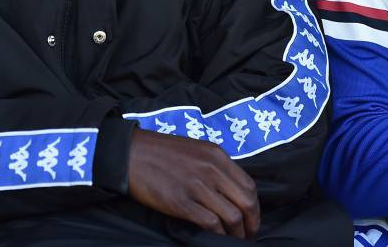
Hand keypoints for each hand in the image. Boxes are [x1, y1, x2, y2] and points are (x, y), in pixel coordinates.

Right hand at [127, 128, 260, 238]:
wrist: (131, 153)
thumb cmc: (162, 152)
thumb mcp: (197, 150)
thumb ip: (215, 167)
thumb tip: (230, 189)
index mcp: (217, 156)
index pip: (249, 186)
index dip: (255, 207)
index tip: (253, 219)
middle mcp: (211, 170)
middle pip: (245, 202)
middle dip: (251, 223)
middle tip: (249, 235)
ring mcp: (196, 186)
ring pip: (231, 216)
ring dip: (237, 233)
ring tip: (235, 240)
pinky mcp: (180, 202)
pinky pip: (209, 223)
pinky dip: (219, 235)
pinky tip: (218, 238)